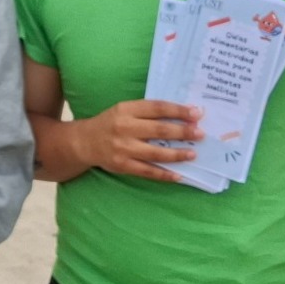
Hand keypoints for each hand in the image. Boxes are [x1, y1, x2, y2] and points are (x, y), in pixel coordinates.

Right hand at [79, 100, 203, 181]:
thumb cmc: (110, 123)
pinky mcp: (123, 165)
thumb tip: (180, 117)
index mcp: (126, 110)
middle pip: (159, 130)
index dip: (178, 110)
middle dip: (182, 132)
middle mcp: (124, 128)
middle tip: (200, 133)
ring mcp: (123, 148)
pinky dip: (164, 174)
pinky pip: (147, 172)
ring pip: (155, 153)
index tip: (196, 113)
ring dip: (177, 154)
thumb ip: (147, 112)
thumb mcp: (124, 110)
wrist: (84, 142)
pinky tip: (178, 175)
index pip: (156, 108)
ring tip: (193, 154)